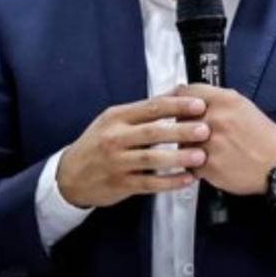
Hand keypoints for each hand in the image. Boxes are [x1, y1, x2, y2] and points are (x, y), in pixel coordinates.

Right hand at [57, 95, 211, 207]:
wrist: (70, 175)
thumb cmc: (98, 144)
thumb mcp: (114, 120)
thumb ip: (145, 109)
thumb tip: (177, 91)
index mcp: (117, 117)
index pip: (151, 108)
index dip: (177, 106)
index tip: (199, 105)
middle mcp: (115, 138)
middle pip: (153, 132)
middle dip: (181, 130)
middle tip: (205, 130)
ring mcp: (117, 162)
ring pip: (152, 159)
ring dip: (178, 157)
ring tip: (200, 156)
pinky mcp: (121, 184)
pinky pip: (149, 183)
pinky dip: (170, 182)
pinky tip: (187, 179)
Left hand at [181, 85, 275, 194]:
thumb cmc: (261, 136)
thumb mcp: (242, 106)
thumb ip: (215, 99)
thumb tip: (189, 97)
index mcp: (226, 100)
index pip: (187, 91)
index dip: (178, 99)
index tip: (174, 104)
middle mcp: (217, 119)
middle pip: (180, 118)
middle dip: (183, 125)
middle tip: (195, 132)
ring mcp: (211, 143)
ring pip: (182, 143)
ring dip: (188, 147)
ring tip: (206, 149)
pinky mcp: (208, 166)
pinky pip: (189, 163)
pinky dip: (196, 165)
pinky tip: (211, 162)